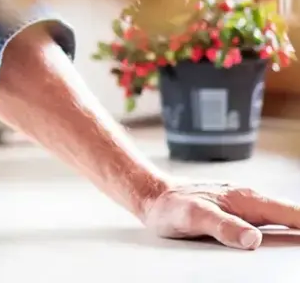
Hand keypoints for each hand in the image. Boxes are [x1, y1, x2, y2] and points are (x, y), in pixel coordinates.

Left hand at [144, 182, 299, 248]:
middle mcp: (251, 201)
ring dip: (299, 231)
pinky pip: (271, 226)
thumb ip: (223, 227)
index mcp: (248, 201)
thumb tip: (254, 240)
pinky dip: (287, 233)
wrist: (154, 196)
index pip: (293, 215)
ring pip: (284, 222)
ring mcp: (247, 207)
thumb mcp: (193, 218)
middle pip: (294, 218)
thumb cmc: (172, 207)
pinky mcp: (240, 215)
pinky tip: (291, 243)